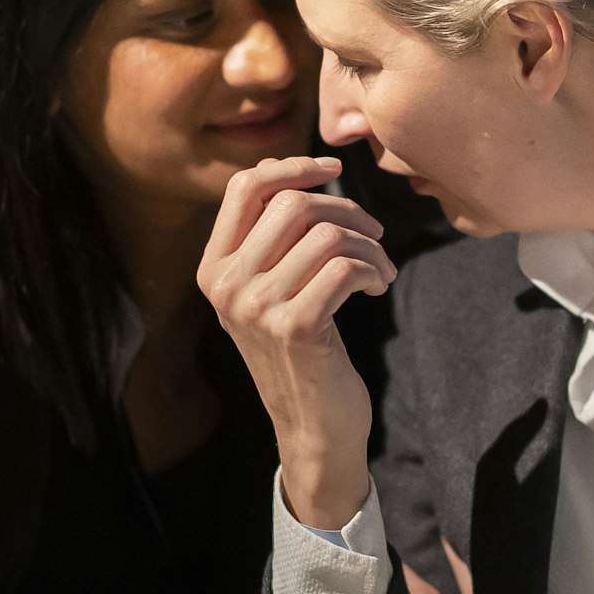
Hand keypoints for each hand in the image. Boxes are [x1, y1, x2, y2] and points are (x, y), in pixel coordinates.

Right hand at [198, 155, 396, 528]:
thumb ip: (270, 240)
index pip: (244, 188)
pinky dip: (373, 269)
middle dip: (344, 210)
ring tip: (379, 269)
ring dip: (368, 246)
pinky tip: (377, 286)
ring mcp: (258, 308)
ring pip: (326, 234)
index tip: (332, 170)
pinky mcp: (296, 327)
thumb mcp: (268, 292)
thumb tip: (292, 173)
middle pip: (293, 204)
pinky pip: (345, 267)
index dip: (292, 167)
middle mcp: (227, 286)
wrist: (313, 426)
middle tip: (372, 234)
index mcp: (213, 269)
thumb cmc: (300, 350)